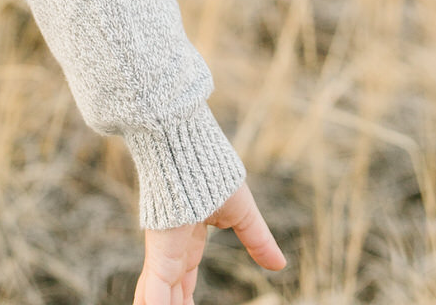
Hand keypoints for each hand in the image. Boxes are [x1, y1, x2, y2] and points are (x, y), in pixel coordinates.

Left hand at [133, 181, 285, 304]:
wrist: (187, 145)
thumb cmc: (210, 168)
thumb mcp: (241, 213)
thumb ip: (257, 240)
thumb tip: (280, 264)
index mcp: (186, 242)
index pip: (181, 282)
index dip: (183, 302)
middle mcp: (170, 252)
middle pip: (167, 296)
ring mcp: (162, 253)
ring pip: (156, 298)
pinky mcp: (159, 252)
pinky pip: (155, 293)